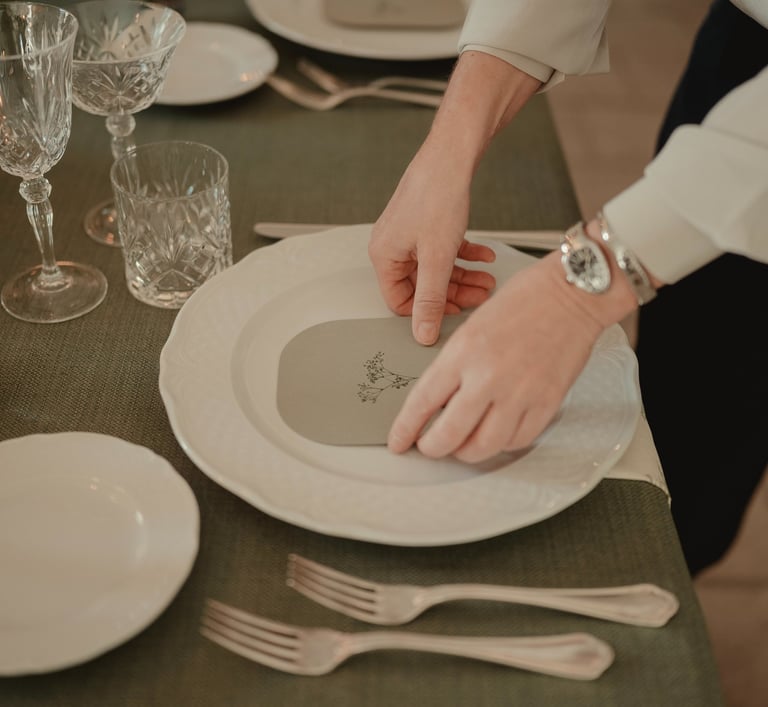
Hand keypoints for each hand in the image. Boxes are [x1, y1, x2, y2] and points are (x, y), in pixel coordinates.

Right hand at [369, 145, 495, 345]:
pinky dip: (464, 255)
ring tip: (487, 279)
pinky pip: (442, 249)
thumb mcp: (436, 258)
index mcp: (384, 256)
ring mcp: (409, 234)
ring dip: (463, 276)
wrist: (452, 155)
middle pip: (421, 284)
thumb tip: (422, 334)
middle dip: (454, 292)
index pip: (399, 300)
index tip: (454, 312)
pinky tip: (484, 256)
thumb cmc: (438, 197)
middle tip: (480, 295)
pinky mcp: (425, 223)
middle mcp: (392, 246)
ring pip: (435, 268)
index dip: (427, 311)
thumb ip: (429, 299)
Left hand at [387, 253, 610, 462]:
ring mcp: (519, 393)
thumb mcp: (471, 327)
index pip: (422, 403)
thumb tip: (439, 401)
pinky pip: (517, 440)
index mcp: (463, 353)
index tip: (399, 440)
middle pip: (449, 435)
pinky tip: (496, 434)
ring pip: (483, 447)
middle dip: (432, 448)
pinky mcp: (546, 403)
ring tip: (462, 445)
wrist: (572, 293)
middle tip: (429, 447)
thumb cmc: (525, 300)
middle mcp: (488, 376)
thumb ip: (455, 366)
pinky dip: (502, 444)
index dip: (406, 429)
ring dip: (467, 452)